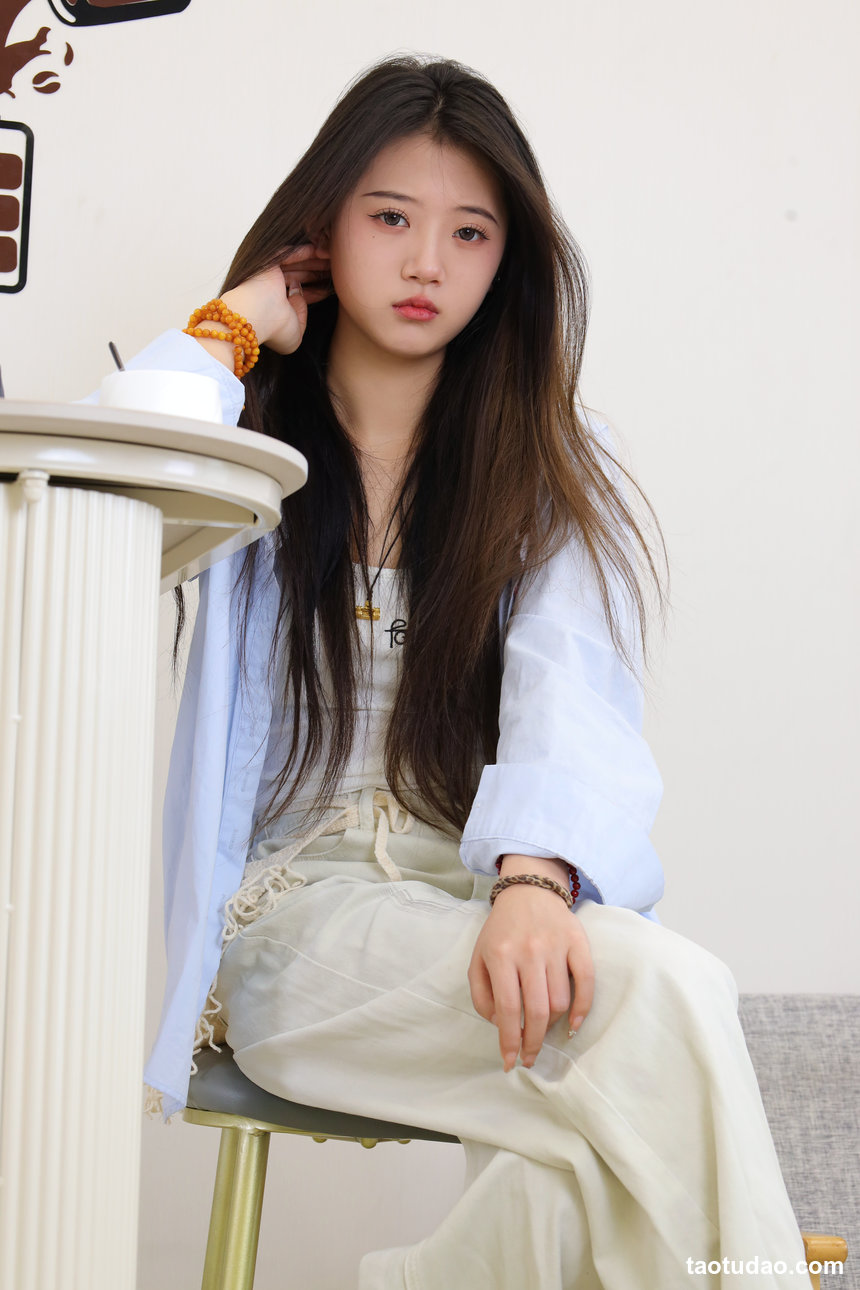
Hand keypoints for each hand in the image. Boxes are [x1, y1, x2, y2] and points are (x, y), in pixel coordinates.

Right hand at [221, 241, 332, 355]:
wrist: (257, 317)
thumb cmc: (273, 330)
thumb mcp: (296, 335)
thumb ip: (302, 317)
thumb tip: (299, 295)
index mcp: (276, 306)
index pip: (300, 294)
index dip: (317, 290)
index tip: (333, 288)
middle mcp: (272, 289)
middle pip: (301, 276)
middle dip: (319, 272)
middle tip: (339, 269)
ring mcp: (269, 274)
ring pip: (298, 264)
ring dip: (316, 261)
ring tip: (335, 258)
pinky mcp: (268, 261)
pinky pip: (290, 253)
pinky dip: (305, 251)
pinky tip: (322, 250)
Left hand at [468, 883, 593, 1071]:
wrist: (529, 891)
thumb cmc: (501, 931)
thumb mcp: (478, 958)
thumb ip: (482, 995)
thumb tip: (501, 1025)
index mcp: (501, 955)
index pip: (508, 1009)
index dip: (511, 1041)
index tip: (510, 1063)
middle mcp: (529, 951)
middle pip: (537, 1011)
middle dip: (534, 1043)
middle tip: (530, 1058)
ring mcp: (556, 946)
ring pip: (560, 1001)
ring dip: (552, 1025)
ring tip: (543, 1028)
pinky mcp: (578, 942)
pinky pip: (587, 981)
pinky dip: (582, 1008)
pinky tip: (573, 1025)